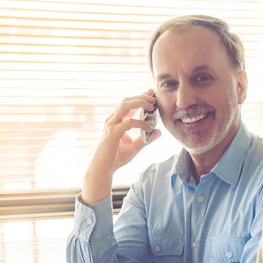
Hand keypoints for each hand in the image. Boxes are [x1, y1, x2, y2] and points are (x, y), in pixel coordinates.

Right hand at [82, 89, 161, 204]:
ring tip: (152, 106)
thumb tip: (159, 132)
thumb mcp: (135, 147)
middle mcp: (113, 121)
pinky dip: (140, 123)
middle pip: (126, 101)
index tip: (151, 92)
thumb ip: (146, 139)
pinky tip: (149, 128)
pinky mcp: (112, 133)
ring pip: (125, 106)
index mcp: (117, 122)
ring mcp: (111, 125)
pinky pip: (128, 123)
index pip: (129, 105)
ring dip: (140, 103)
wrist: (103, 169)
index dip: (140, 97)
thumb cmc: (116, 158)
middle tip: (154, 97)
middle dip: (141, 97)